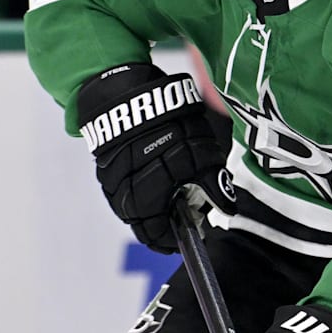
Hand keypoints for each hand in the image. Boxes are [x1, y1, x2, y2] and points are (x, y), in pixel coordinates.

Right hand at [76, 64, 236, 251]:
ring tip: (167, 197)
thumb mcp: (200, 151)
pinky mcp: (103, 170)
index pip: (158, 236)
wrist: (127, 93)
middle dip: (164, 223)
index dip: (174, 239)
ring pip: (131, 210)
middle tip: (182, 213)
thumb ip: (213, 183)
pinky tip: (150, 183)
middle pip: (143, 226)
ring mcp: (110, 185)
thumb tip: (228, 208)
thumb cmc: (167, 123)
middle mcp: (125, 198)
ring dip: (149, 208)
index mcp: (148, 200)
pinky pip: (120, 192)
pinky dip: (137, 192)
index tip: (189, 232)